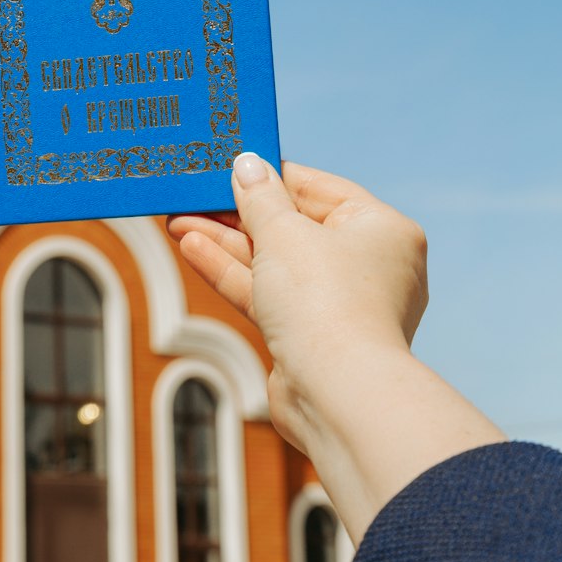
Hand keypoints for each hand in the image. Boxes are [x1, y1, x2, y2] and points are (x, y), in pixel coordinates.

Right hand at [169, 155, 502, 543]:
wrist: (338, 397)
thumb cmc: (326, 303)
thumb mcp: (284, 233)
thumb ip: (260, 197)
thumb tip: (247, 164)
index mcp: (382, 230)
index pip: (319, 188)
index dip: (271, 176)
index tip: (231, 166)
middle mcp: (368, 266)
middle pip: (293, 226)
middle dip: (239, 213)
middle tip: (195, 196)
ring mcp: (339, 305)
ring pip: (275, 263)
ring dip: (227, 243)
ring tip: (179, 220)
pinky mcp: (311, 338)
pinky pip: (269, 294)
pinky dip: (234, 273)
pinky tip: (193, 248)